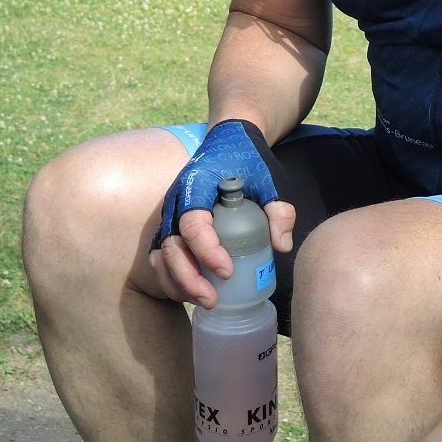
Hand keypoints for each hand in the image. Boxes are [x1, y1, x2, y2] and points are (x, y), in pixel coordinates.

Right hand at [148, 119, 294, 306]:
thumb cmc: (249, 160)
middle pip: (170, 246)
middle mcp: (176, 200)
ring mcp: (171, 214)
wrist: (230, 141)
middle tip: (212, 298)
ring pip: (161, 255)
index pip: (192, 223)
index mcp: (197, 184)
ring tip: (205, 300)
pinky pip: (162, 256)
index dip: (206, 251)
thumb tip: (281, 246)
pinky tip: (192, 293)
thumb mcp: (270, 179)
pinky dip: (171, 278)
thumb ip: (279, 209)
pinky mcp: (173, 225)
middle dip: (187, 278)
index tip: (227, 271)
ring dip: (176, 283)